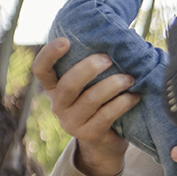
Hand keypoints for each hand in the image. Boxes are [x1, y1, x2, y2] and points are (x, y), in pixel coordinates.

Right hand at [32, 37, 138, 175]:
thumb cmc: (101, 102)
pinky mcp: (90, 135)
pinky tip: (135, 96)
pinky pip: (106, 115)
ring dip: (112, 86)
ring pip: (89, 100)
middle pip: (67, 85)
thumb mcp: (90, 85)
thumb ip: (93, 66)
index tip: (66, 40)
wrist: (106, 142)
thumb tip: (117, 32)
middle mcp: (58, 106)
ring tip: (130, 78)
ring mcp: (72, 123)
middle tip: (109, 59)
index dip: (49, 54)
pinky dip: (122, 103)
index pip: (41, 70)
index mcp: (54, 89)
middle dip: (88, 69)